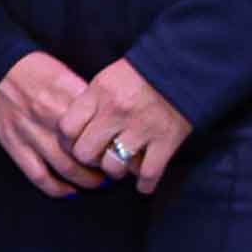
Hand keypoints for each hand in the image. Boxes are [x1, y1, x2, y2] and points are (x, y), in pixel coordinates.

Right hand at [0, 50, 105, 196]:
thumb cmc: (32, 68)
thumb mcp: (65, 73)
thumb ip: (85, 97)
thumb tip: (109, 119)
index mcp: (68, 96)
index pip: (102, 127)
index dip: (118, 142)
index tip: (125, 148)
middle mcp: (51, 116)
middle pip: (89, 152)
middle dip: (107, 165)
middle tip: (116, 167)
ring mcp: (31, 133)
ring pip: (67, 168)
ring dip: (87, 181)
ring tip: (98, 182)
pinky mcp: (14, 145)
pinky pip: (39, 176)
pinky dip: (57, 188)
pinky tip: (70, 191)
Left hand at [61, 57, 191, 192]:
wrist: (185, 65)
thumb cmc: (141, 74)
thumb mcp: (107, 80)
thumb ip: (90, 103)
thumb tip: (74, 131)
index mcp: (98, 94)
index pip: (67, 128)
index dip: (67, 141)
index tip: (75, 144)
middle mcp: (116, 112)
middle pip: (85, 153)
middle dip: (89, 160)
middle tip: (98, 157)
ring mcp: (141, 127)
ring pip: (113, 166)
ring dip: (115, 171)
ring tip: (119, 167)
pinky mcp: (166, 139)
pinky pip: (148, 172)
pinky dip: (145, 184)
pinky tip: (143, 185)